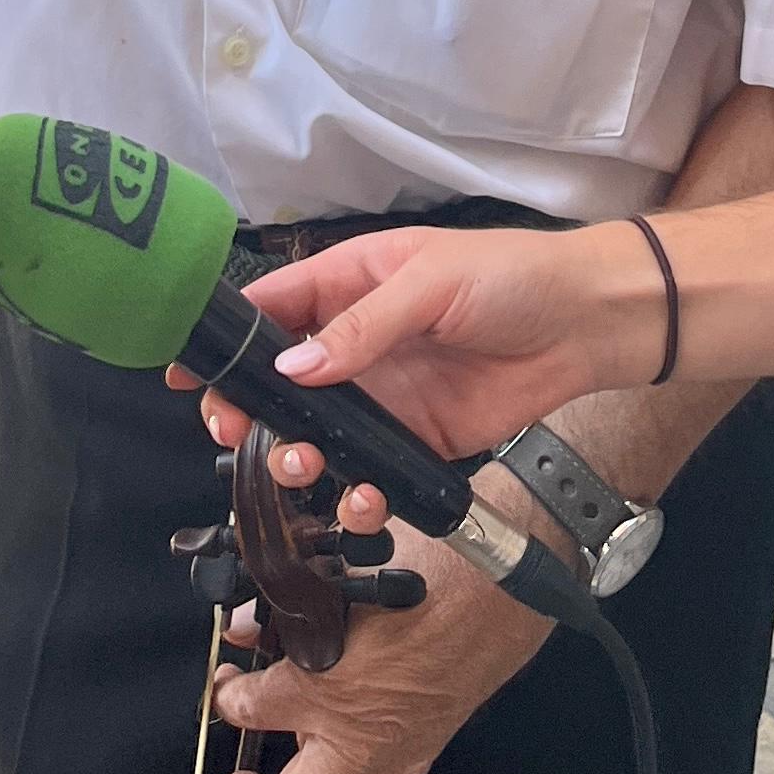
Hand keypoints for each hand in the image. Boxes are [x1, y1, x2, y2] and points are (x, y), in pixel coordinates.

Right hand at [182, 226, 654, 492]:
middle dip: (246, 410)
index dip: (225, 340)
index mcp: (349, 283)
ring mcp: (383, 396)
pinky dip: (357, 495)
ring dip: (294, 457)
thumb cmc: (511, 277)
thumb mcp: (430, 282)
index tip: (187, 375)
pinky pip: (369, 474)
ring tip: (299, 465)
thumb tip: (293, 367)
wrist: (586, 325)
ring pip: (314, 435)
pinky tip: (364, 496)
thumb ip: (361, 327)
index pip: (269, 307)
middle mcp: (356, 342)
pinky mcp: (416, 441)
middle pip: (277, 382)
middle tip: (232, 432)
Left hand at [214, 524, 551, 773]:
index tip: (228, 676)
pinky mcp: (425, 749)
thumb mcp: (336, 575)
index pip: (245, 707)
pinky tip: (348, 764)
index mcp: (322, 687)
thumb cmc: (428, 571)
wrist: (500, 588)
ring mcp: (392, 752)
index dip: (226, 692)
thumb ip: (284, 605)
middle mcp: (354, 733)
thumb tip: (248, 623)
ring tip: (294, 752)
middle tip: (242, 767)